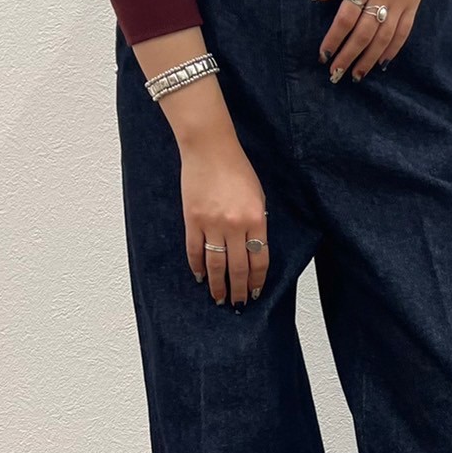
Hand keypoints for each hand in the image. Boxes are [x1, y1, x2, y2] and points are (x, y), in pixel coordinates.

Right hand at [178, 128, 269, 306]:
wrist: (209, 149)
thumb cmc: (237, 169)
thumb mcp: (258, 196)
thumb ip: (257, 223)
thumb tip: (254, 249)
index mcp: (256, 220)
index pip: (259, 260)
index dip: (257, 280)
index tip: (255, 292)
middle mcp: (235, 225)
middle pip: (238, 268)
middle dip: (238, 290)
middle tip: (238, 304)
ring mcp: (212, 224)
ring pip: (216, 264)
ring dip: (218, 285)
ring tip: (219, 299)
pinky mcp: (192, 220)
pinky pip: (194, 250)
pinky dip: (197, 266)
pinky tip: (200, 277)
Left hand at [312, 0, 451, 81]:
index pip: (347, 16)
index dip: (334, 38)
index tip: (324, 53)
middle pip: (364, 33)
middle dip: (348, 56)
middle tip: (336, 73)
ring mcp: (402, 1)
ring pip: (384, 38)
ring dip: (369, 59)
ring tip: (356, 75)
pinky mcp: (414, 4)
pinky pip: (403, 33)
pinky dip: (392, 50)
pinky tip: (381, 63)